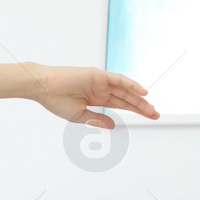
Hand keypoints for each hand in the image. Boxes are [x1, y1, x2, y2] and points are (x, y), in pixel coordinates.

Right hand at [26, 62, 159, 126]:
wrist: (43, 88)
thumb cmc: (56, 101)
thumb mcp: (79, 116)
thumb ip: (97, 119)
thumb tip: (113, 125)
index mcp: (95, 99)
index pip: (120, 105)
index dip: (135, 110)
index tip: (148, 117)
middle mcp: (100, 89)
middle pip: (126, 98)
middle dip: (141, 107)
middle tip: (155, 114)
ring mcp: (100, 81)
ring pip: (125, 90)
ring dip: (139, 98)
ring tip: (151, 108)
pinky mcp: (98, 74)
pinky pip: (118, 79)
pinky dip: (131, 84)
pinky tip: (142, 91)